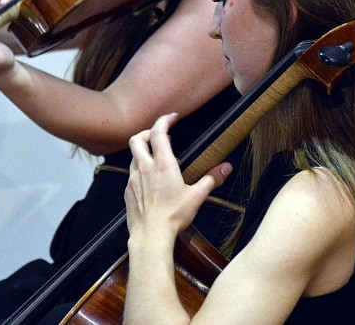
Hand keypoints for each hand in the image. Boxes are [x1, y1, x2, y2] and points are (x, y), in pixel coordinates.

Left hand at [125, 113, 231, 241]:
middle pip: (137, 139)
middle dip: (147, 133)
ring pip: (133, 157)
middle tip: (159, 136)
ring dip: (143, 153)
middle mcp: (145, 168)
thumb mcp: (197, 196)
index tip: (173, 117)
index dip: (164, 120)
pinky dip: (139, 171)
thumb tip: (226, 168)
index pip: (159, 132)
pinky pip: (131, 175)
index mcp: (162, 164)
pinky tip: (149, 181)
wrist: (150, 236)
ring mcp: (133, 180)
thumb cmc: (173, 216)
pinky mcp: (128, 192)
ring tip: (156, 159)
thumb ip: (211, 179)